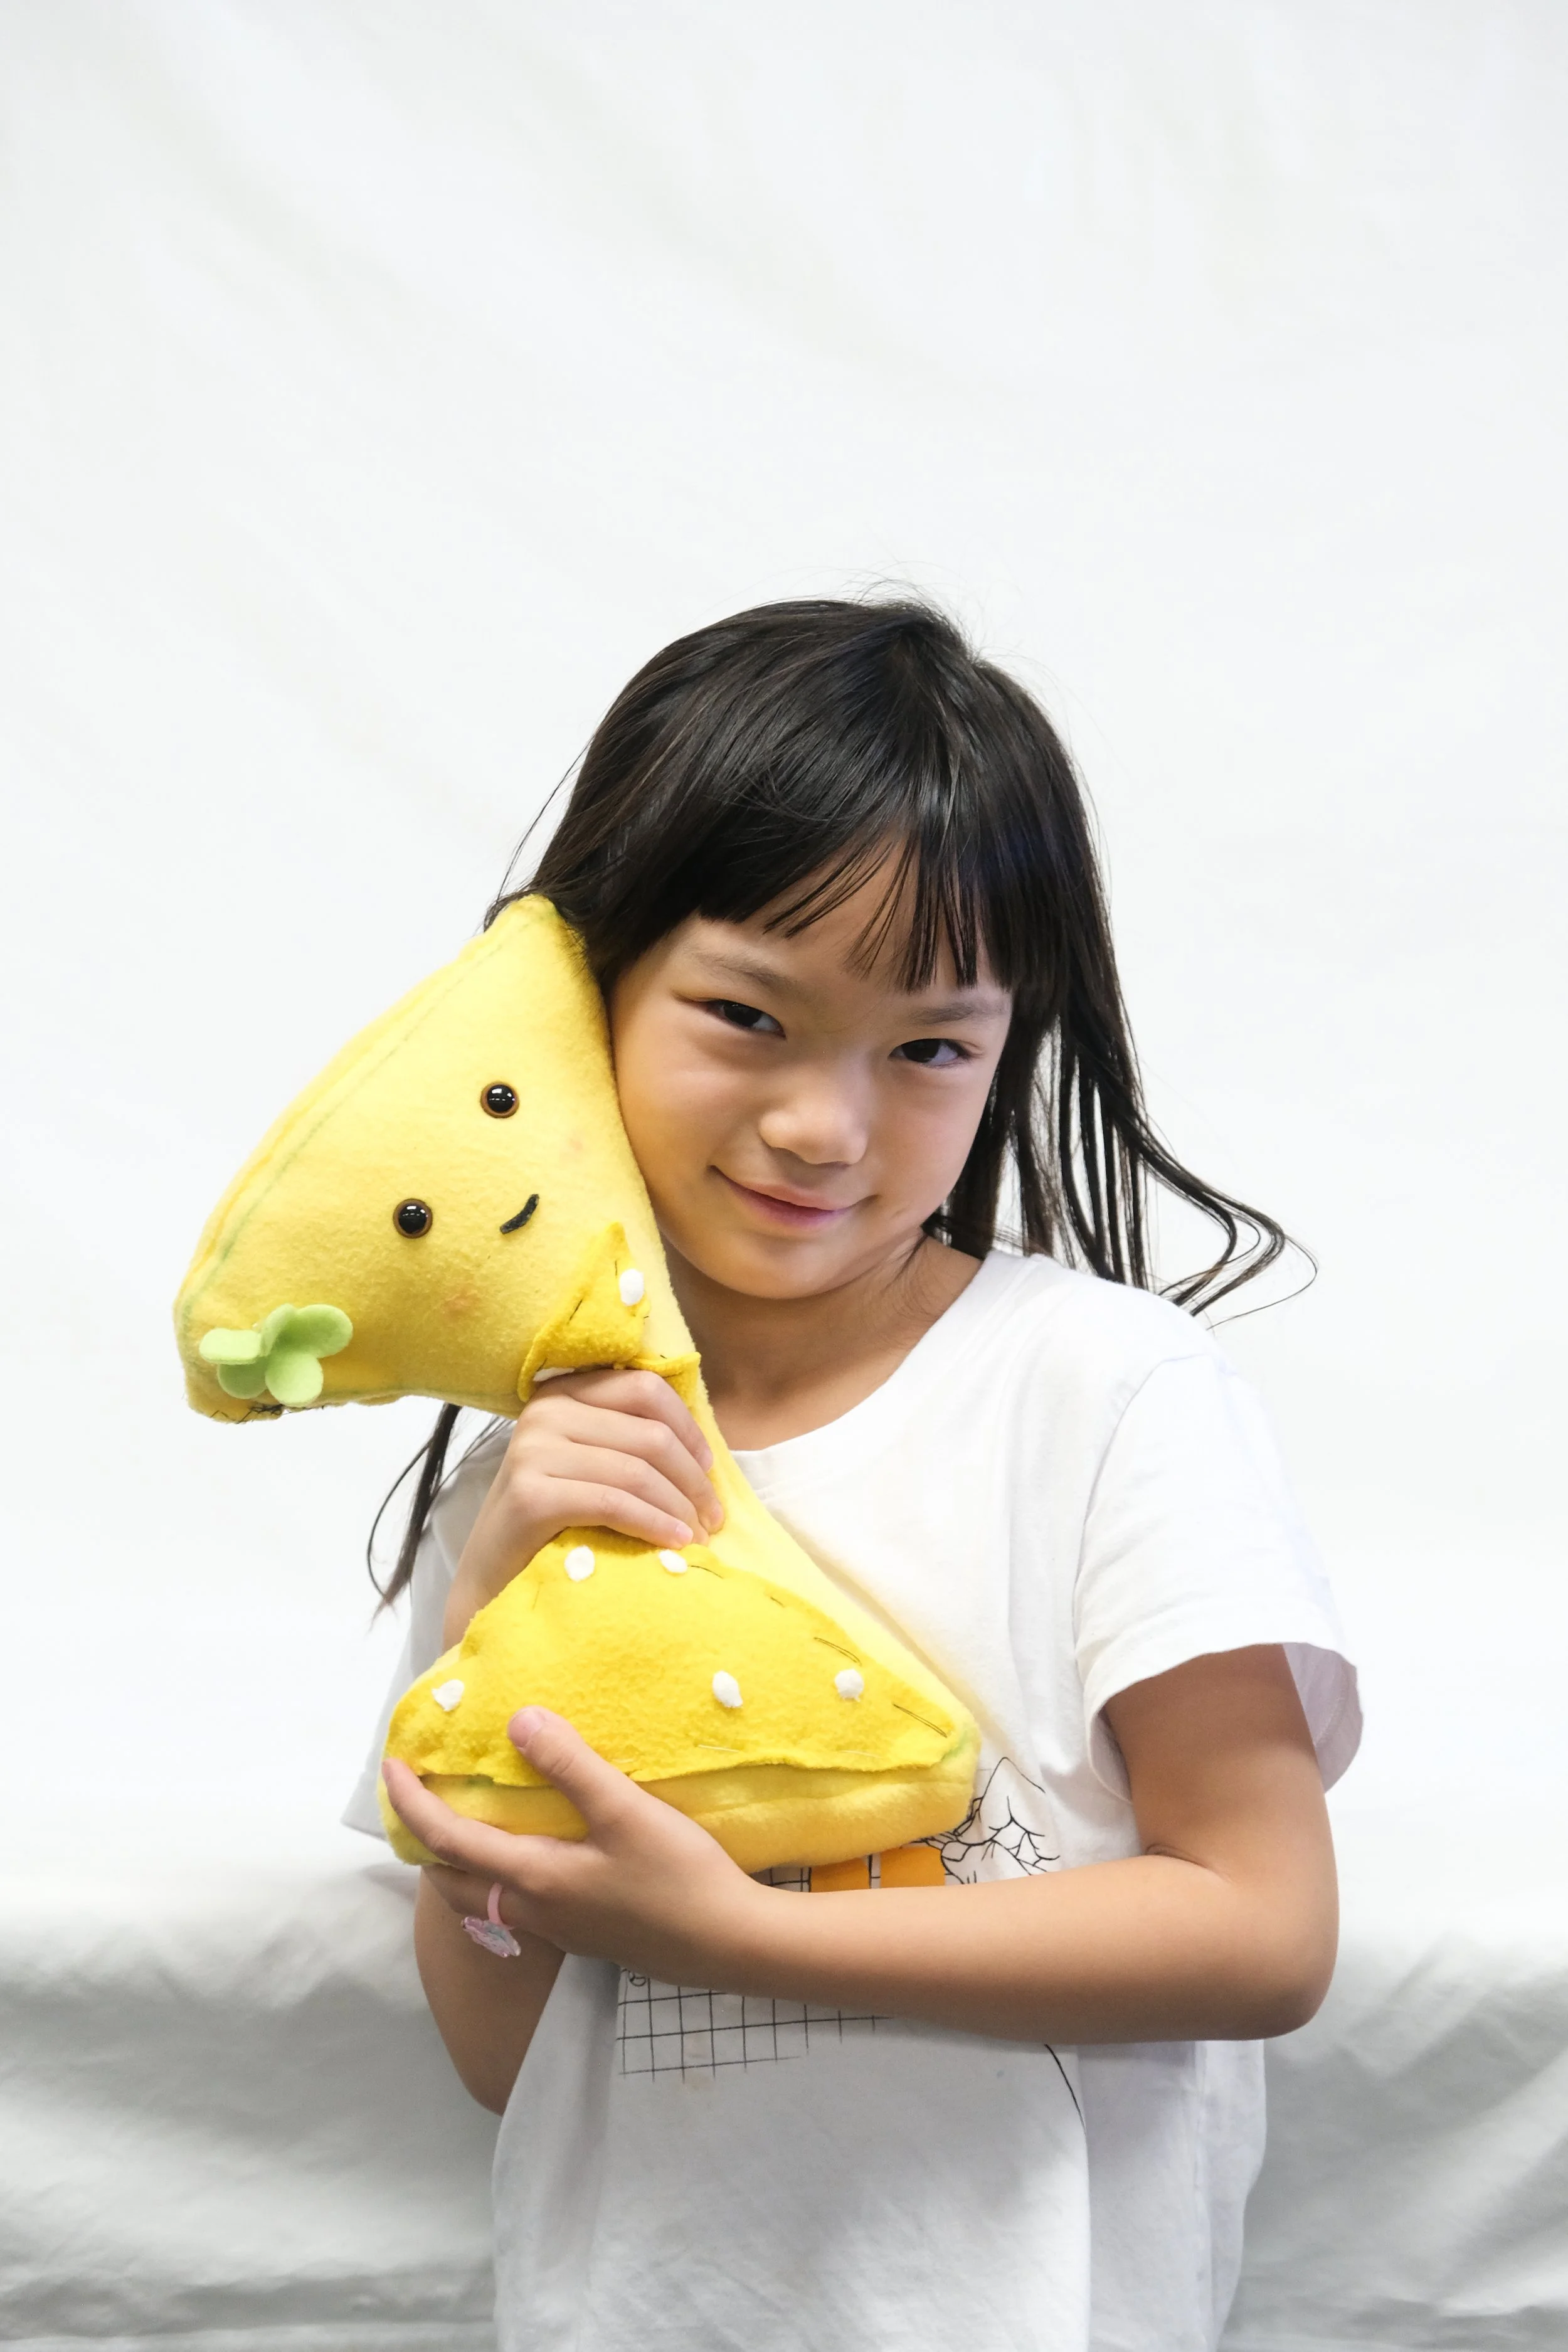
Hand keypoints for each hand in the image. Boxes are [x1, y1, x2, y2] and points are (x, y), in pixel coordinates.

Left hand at [384, 1707, 764, 1987]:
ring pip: (481, 1897)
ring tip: (467, 1817)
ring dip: (458, 1860)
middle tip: (421, 1797)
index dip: (412, 1802)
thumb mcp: (624, 1811)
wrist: (728, 1944)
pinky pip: (514, 1903)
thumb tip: (519, 1721)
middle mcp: (532, 1911)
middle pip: (449, 1881)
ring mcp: (558, 1929)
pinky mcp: (584, 1934)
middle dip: (423, 1841)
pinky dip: (495, 1872)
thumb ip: (570, 1765)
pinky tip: (529, 1849)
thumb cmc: (677, 1876)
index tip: (393, 1765)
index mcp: (531, 1879)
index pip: (446, 1840)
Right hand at [444, 1368, 722, 1642]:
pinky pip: (613, 1503)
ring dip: (679, 1508)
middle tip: (712, 1517)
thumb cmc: (555, 1523)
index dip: (688, 1428)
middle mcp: (545, 1412)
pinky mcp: (530, 1494)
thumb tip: (703, 1451)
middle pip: (649, 1434)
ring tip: (698, 1537)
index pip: (645, 1388)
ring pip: (636, 1470)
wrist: (493, 1578)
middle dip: (692, 1479)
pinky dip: (652, 1524)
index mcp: (565, 1393)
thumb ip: (630, 1442)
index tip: (708, 1469)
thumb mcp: (592, 1465)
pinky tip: (674, 1542)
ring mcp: (533, 1450)